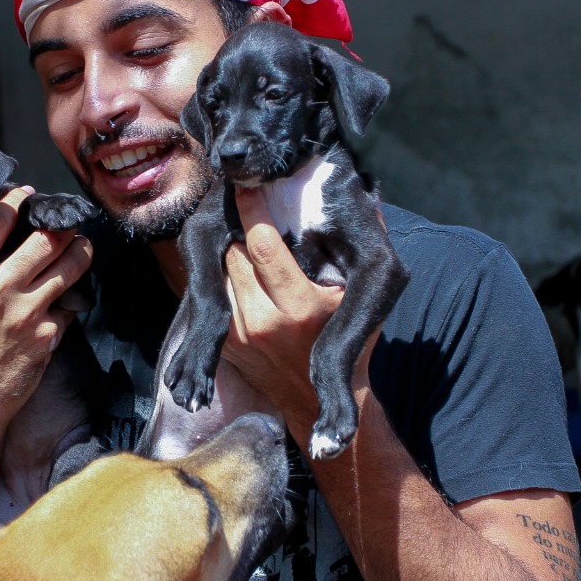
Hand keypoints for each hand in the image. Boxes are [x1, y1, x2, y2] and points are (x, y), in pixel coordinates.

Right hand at [0, 187, 92, 445]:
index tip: (28, 196)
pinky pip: (69, 307)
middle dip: (63, 225)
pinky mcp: (47, 337)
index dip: (17, 200)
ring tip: (81, 247)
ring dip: (81, 252)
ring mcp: (25, 313)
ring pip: (70, 266)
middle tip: (67, 222)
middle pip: (46, 238)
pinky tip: (64, 303)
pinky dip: (69, 304)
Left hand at [219, 186, 343, 420]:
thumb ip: (363, 245)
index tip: (248, 185)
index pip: (263, 246)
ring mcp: (240, 334)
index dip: (253, 211)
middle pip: (234, 252)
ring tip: (240, 234)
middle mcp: (265, 322)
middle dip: (240, 228)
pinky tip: (237, 267)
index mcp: (301, 308)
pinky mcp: (225, 343)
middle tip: (243, 203)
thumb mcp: (359, 295)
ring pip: (220, 270)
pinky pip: (216, 294)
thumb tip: (364, 192)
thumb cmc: (343, 336)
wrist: (315, 394)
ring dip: (229, 249)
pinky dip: (224, 276)